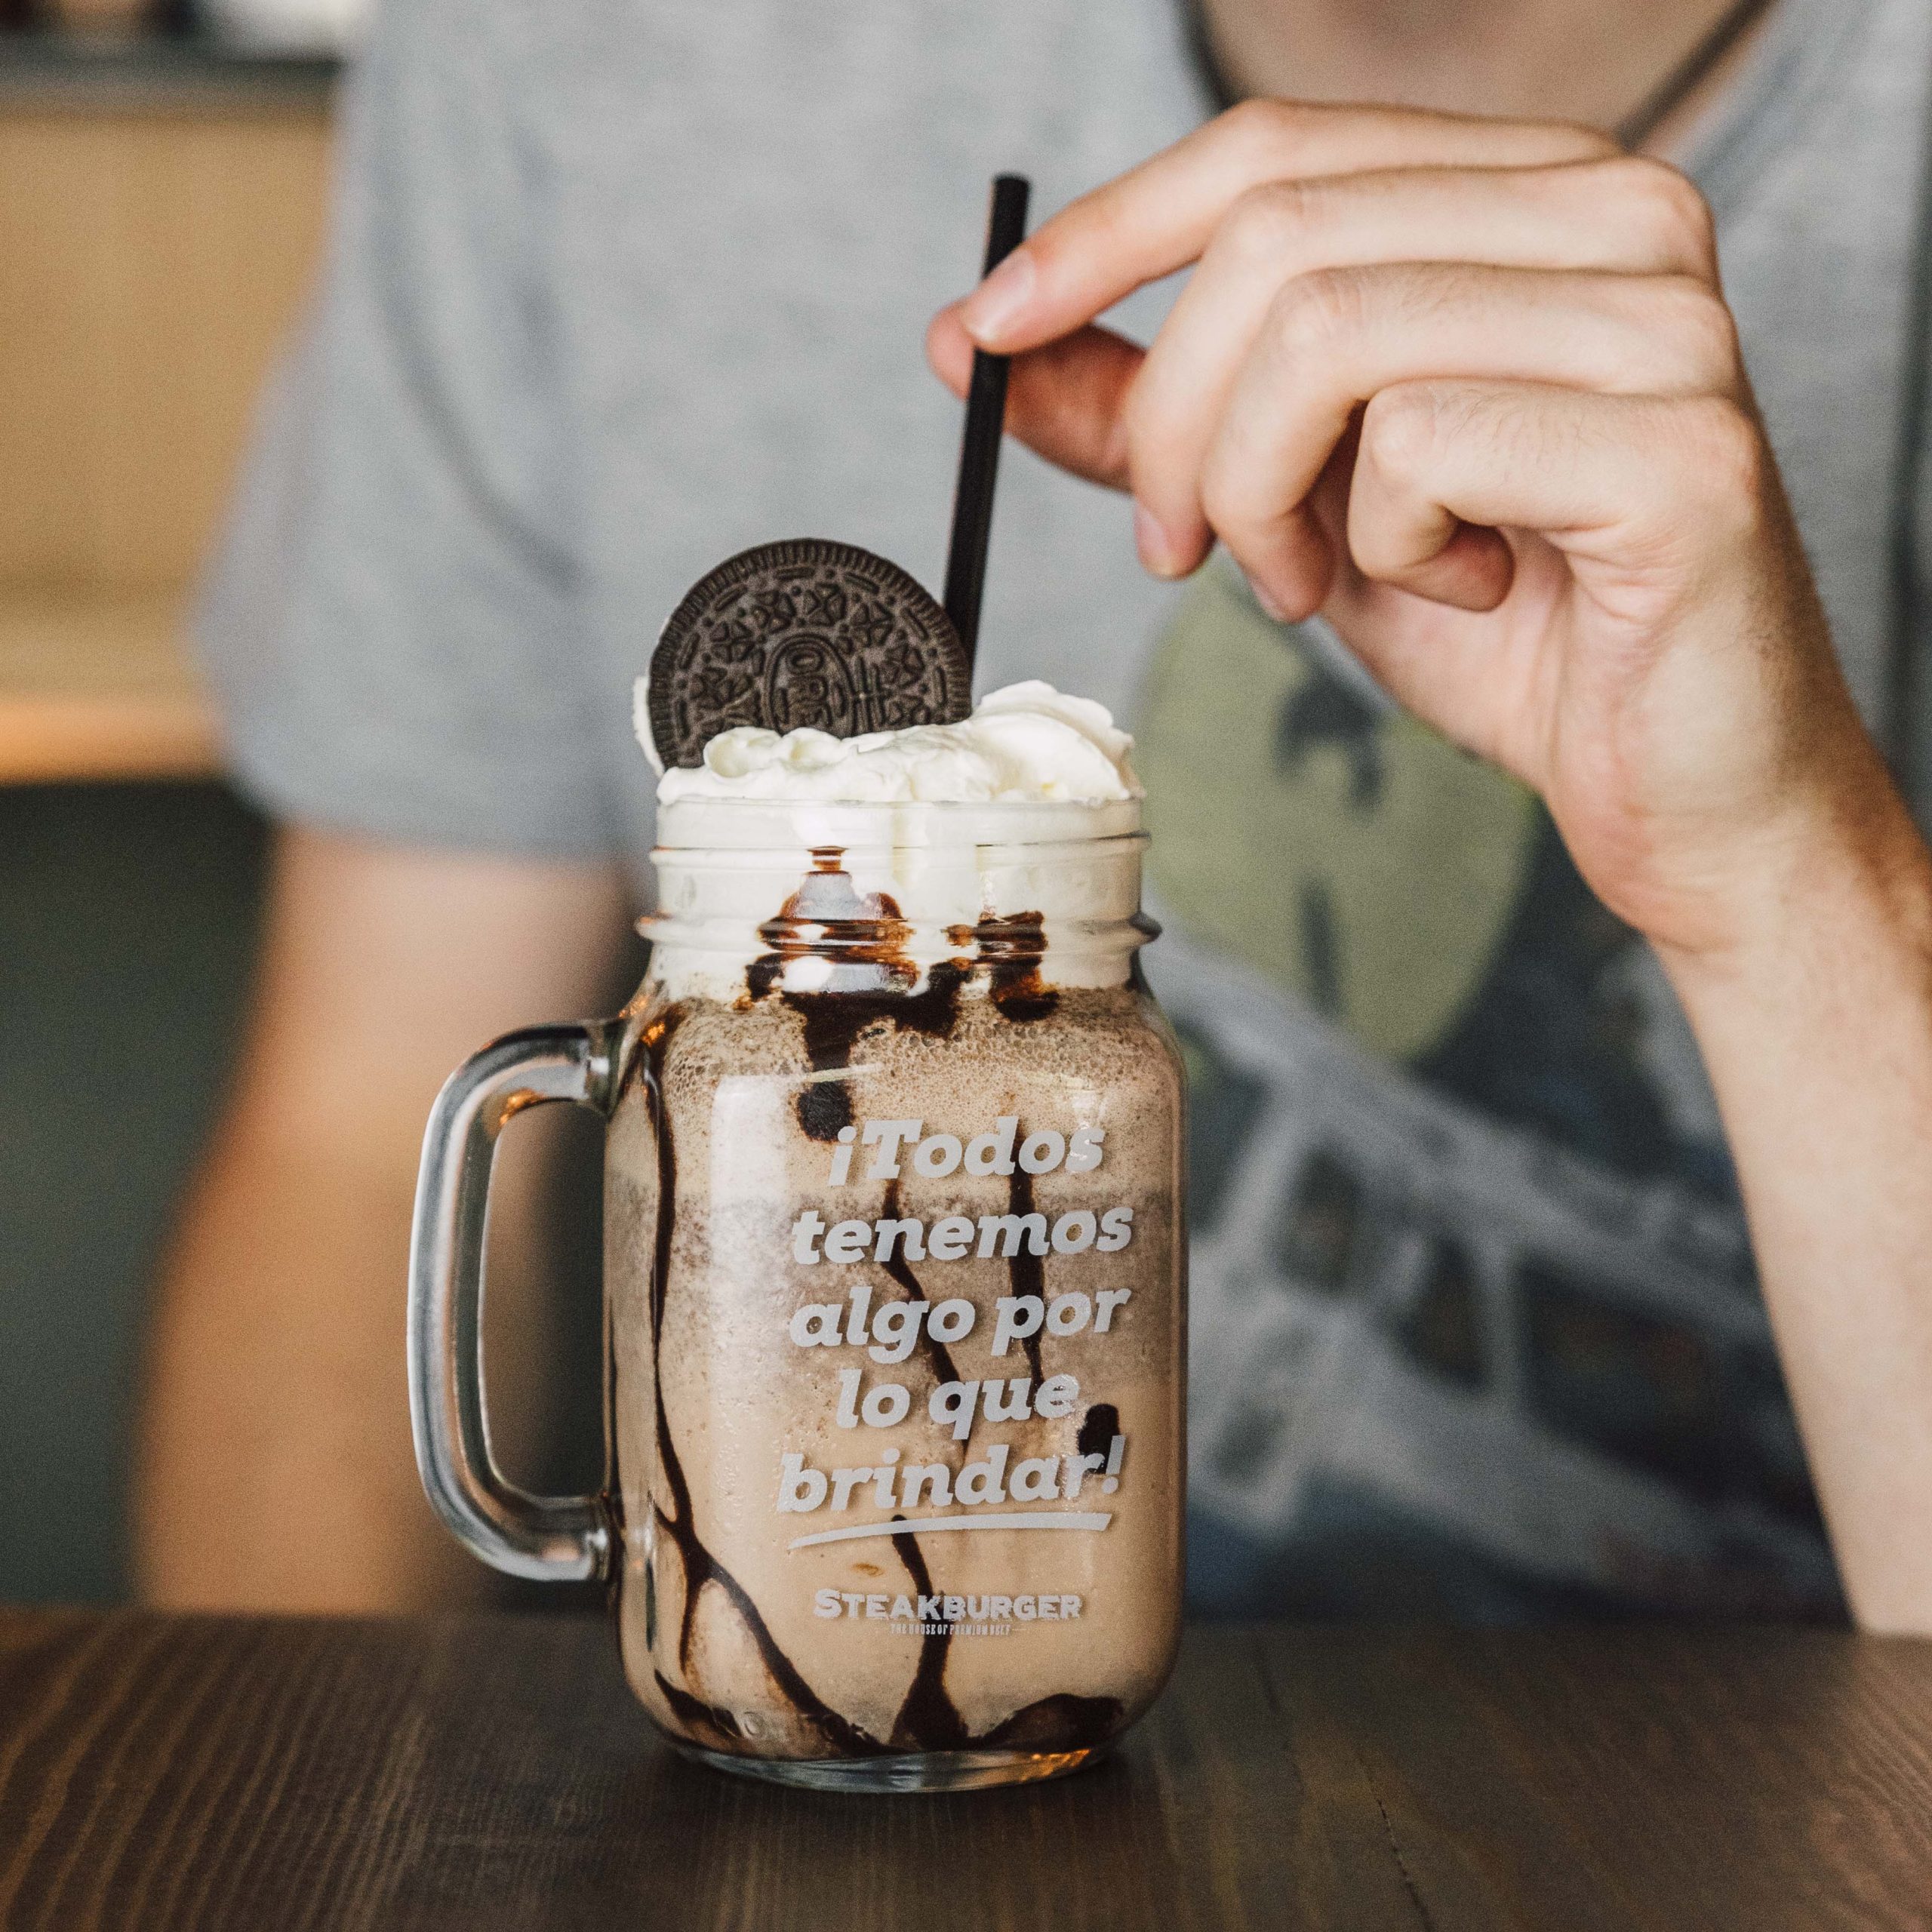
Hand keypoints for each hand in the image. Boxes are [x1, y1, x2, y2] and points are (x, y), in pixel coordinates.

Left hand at [928, 102, 1905, 963]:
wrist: (1675, 784)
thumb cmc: (1508, 631)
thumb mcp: (1298, 503)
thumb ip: (1162, 413)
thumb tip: (988, 344)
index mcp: (1525, 196)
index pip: (1273, 150)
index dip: (1105, 235)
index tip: (984, 333)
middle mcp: (1612, 213)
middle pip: (1277, 237)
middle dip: (1176, 419)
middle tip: (1179, 548)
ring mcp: (1661, 317)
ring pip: (1329, 331)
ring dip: (1266, 492)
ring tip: (1313, 582)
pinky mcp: (1680, 442)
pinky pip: (1423, 445)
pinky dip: (1386, 550)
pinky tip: (1461, 588)